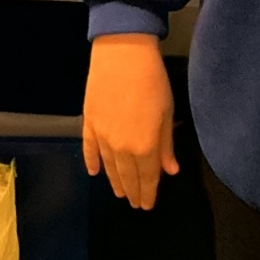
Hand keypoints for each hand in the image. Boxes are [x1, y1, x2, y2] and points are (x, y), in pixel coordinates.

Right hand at [83, 33, 178, 208]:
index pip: (148, 178)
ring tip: (120, 192)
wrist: (123, 53)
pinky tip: (94, 172)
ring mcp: (102, 136)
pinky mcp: (89, 122)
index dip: (148, 193)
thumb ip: (166, 144)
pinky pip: (89, 149)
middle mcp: (121, 148)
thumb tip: (171, 170)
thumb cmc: (152, 80)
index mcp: (144, 146)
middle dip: (133, 191)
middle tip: (135, 203)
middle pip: (127, 176)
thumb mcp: (167, 112)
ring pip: (109, 167)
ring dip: (115, 181)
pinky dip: (92, 162)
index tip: (147, 205)